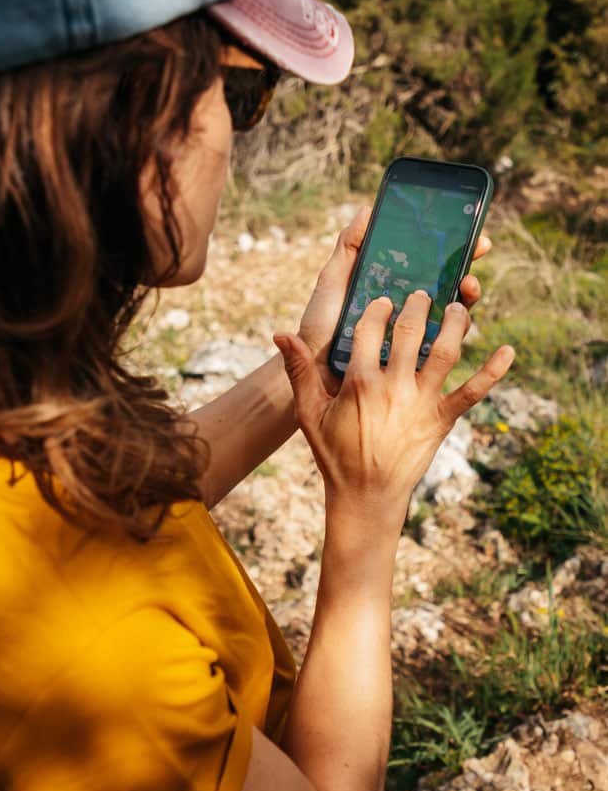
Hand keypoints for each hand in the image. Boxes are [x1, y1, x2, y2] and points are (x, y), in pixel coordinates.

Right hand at [275, 291, 513, 534]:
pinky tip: (509, 351)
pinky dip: (493, 371)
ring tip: (459, 307)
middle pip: (411, 333)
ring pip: (446, 353)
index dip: (377, 309)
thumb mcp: (309, 413)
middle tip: (423, 293)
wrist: (366, 497)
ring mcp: (421, 403)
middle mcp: (394, 387)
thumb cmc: (335, 453)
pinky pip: (473, 392)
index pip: (369, 330)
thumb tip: (280, 334)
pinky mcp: (442, 420)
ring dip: (456, 324)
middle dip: (418, 306)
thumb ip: (298, 371)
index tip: (384, 299)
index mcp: (360, 382)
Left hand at [298, 206, 490, 391]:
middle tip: (476, 251)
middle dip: (466, 266)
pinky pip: (443, 348)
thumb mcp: (333, 283)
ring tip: (468, 284)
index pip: (428, 263)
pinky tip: (462, 320)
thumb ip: (349, 249)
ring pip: (451, 314)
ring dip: (467, 296)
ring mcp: (414, 336)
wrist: (313, 373)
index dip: (451, 247)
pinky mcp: (414, 363)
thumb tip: (368, 209)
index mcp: (390, 286)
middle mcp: (406, 309)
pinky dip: (457, 333)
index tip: (469, 231)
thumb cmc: (320, 326)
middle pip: (447, 284)